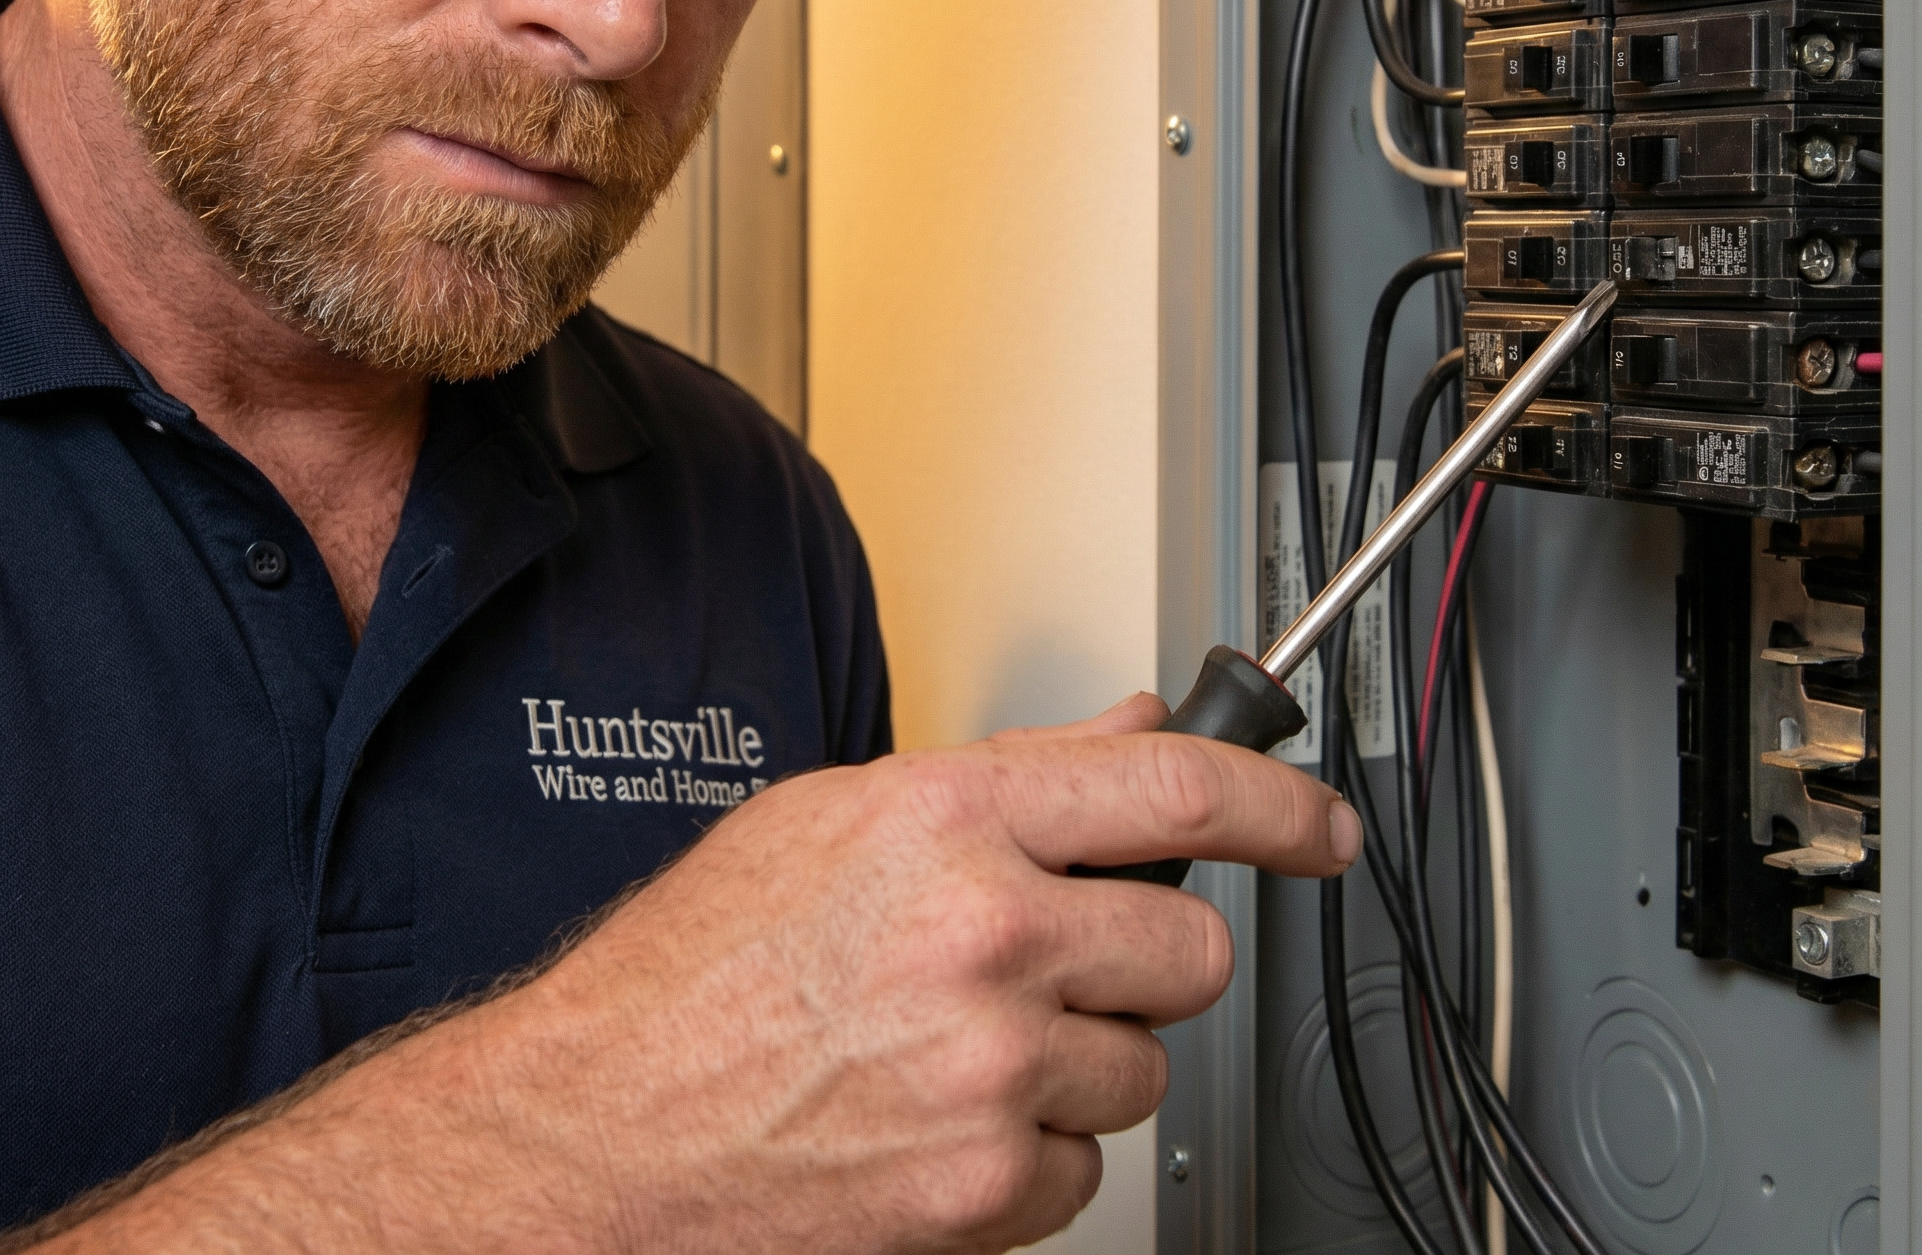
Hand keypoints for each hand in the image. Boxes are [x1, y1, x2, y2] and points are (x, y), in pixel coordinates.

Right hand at [40, 705, 1362, 1254]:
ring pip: (1145, 1065)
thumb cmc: (698, 969)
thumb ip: (1006, 774)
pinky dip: (1035, 1146)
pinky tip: (941, 1113)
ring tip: (964, 1039)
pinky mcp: (985, 1190)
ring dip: (1083, 1056)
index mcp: (951, 820)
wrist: (599, 1130)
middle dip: (1149, 955)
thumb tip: (1128, 731)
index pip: (1178, 792)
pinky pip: (1088, 1165)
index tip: (1321, 826)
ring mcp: (991, 1070)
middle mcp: (985, 936)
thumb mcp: (839, 818)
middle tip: (1065, 955)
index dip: (1281, 805)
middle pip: (1191, 949)